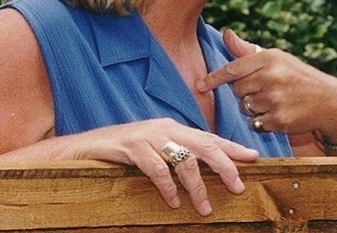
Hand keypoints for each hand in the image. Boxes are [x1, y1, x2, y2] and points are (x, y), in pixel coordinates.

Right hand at [67, 118, 257, 214]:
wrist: (82, 146)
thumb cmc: (122, 152)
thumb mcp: (154, 149)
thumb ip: (176, 155)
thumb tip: (203, 170)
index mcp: (174, 128)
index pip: (209, 137)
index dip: (232, 147)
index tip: (254, 157)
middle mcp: (165, 128)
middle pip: (204, 145)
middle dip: (225, 166)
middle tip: (238, 186)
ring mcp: (148, 136)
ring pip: (183, 159)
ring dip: (197, 186)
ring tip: (204, 208)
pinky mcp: (130, 147)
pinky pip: (156, 167)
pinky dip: (167, 186)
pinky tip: (173, 202)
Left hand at [196, 30, 336, 144]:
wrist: (330, 101)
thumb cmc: (299, 77)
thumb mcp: (277, 59)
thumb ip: (247, 51)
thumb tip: (226, 34)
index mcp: (269, 58)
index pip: (233, 69)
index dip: (213, 79)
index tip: (199, 86)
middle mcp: (270, 76)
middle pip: (237, 91)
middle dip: (247, 93)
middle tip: (267, 91)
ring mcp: (275, 99)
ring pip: (246, 108)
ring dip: (256, 109)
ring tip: (278, 102)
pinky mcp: (279, 120)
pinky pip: (256, 124)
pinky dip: (265, 123)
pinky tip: (282, 115)